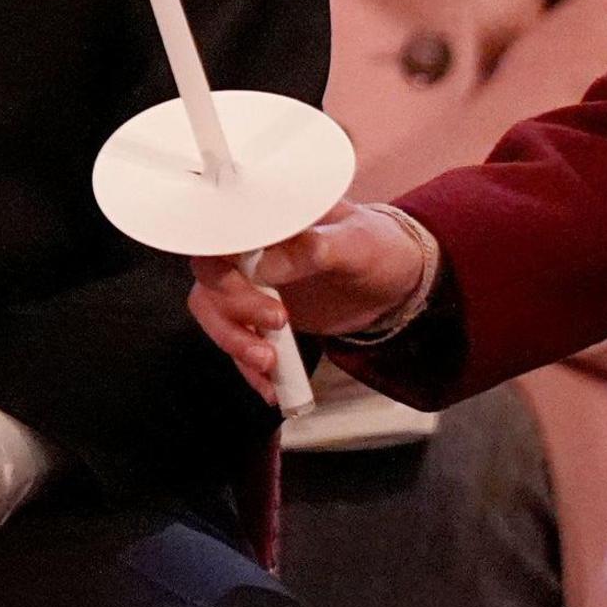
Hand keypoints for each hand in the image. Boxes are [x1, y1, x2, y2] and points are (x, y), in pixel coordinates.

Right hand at [188, 202, 428, 402]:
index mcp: (269, 219)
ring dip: (235, 340)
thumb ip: (313, 249)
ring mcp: (253, 285)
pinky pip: (239, 342)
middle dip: (234, 307)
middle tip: (277, 322)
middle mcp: (251, 249)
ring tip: (269, 362)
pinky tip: (271, 387)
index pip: (222, 231)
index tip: (242, 282)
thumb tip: (264, 262)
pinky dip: (249, 368)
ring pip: (215, 312)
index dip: (219, 256)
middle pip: (211, 278)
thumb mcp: (356, 243)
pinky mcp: (260, 318)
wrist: (396, 283)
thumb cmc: (378, 247)